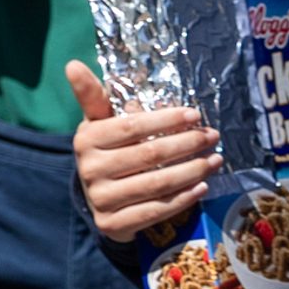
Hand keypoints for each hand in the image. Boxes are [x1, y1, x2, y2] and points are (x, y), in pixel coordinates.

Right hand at [65, 61, 221, 243]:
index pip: (132, 126)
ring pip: (157, 183)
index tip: (194, 114)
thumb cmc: (106, 149)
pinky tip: (202, 186)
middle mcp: (90, 169)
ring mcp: (101, 199)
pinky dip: (183, 198)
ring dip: (193, 170)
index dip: (166, 120)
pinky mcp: (112, 224)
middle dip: (187, 143)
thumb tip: (73, 65)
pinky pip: (156, 210)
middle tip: (212, 135)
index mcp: (86, 139)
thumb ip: (93, 95)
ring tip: (214, 159)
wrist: (96, 198)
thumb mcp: (98, 122)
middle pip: (149, 155)